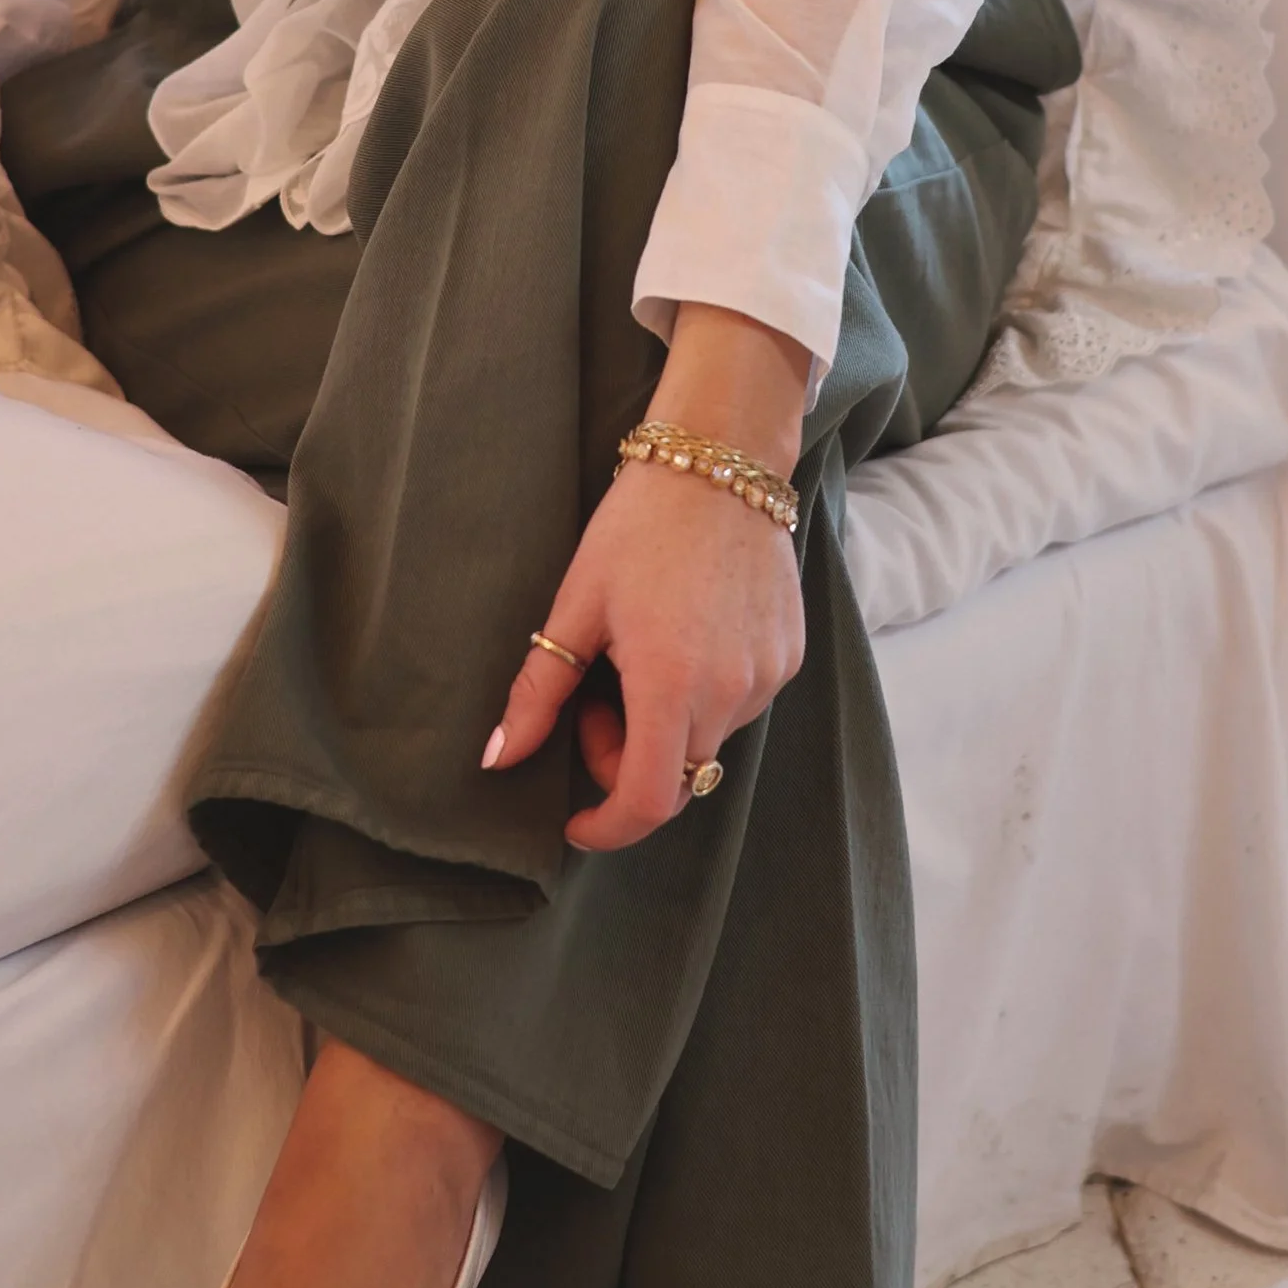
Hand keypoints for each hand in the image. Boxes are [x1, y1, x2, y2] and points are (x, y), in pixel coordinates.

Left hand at [480, 302, 812, 848]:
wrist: (719, 460)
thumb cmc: (637, 527)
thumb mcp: (575, 607)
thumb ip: (536, 694)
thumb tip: (497, 759)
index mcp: (671, 684)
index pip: (649, 802)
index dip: (608, 827)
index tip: (576, 820)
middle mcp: (732, 691)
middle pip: (677, 775)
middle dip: (626, 757)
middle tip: (594, 694)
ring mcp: (769, 674)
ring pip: (709, 740)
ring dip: (667, 725)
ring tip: (638, 655)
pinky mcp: (790, 653)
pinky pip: (742, 703)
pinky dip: (705, 696)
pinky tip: (684, 639)